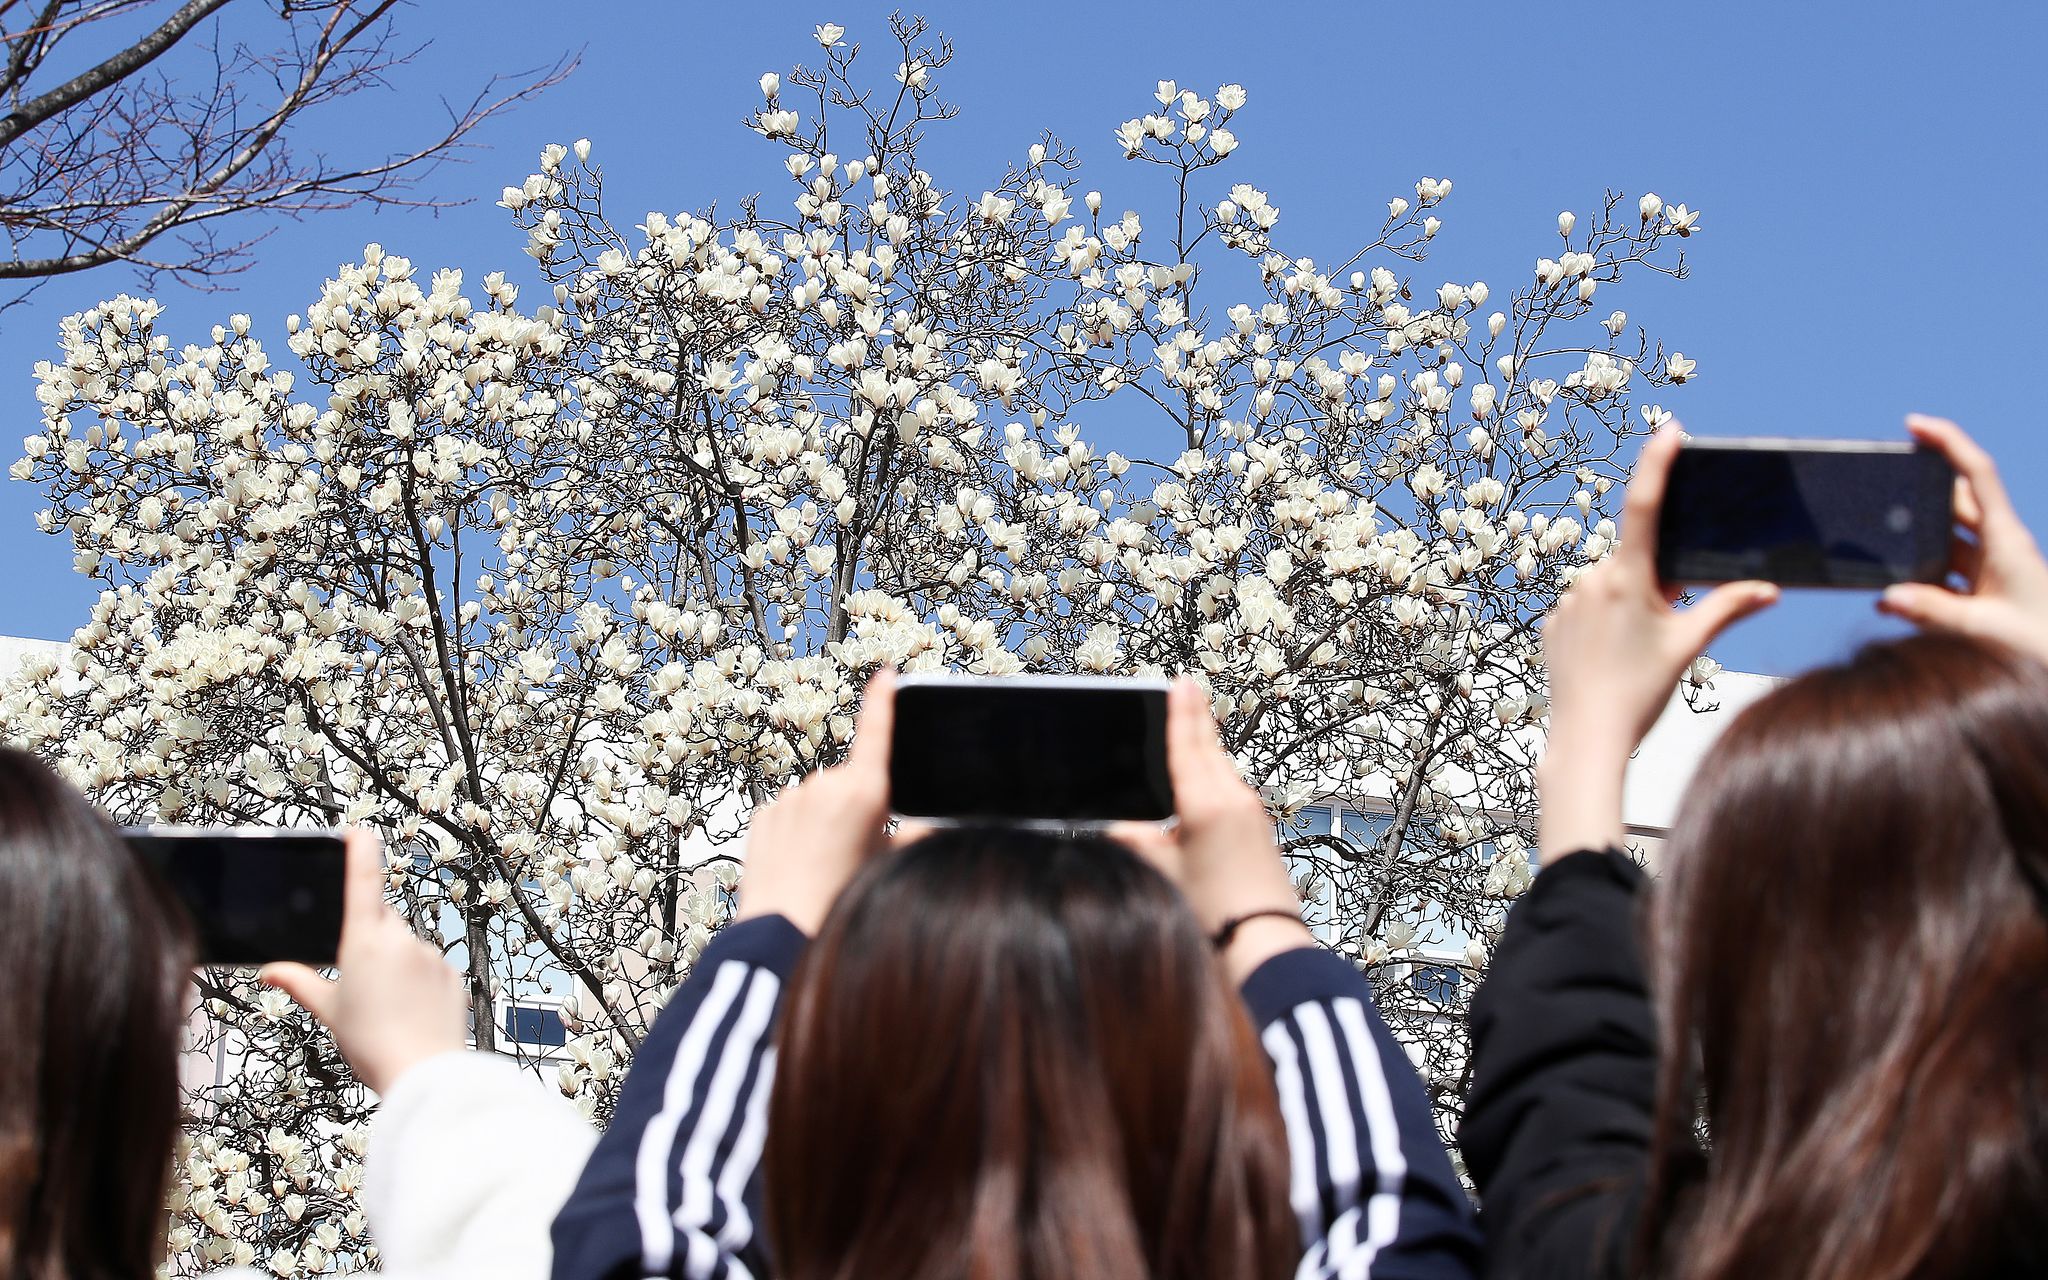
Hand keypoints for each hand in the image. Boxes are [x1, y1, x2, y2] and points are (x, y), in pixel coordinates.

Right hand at [261, 830, 467, 1094]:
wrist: (422, 1072)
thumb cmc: (373, 1044)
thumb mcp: (329, 1011)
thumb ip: (299, 983)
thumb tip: (271, 969)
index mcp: (365, 941)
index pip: (363, 880)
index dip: (360, 852)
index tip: (358, 832)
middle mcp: (401, 939)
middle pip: (382, 920)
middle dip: (370, 938)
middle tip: (360, 979)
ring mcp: (430, 954)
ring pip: (407, 945)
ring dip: (396, 962)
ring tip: (387, 1005)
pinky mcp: (451, 973)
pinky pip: (430, 966)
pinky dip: (419, 979)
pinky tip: (410, 1009)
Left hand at [733, 669, 900, 935]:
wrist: (783, 929)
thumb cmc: (842, 900)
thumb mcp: (888, 866)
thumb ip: (915, 838)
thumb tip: (933, 827)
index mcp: (864, 791)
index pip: (876, 732)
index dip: (883, 700)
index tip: (886, 675)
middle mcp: (825, 784)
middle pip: (850, 782)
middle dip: (857, 805)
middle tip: (857, 850)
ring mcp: (790, 798)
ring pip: (818, 799)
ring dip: (824, 820)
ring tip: (825, 865)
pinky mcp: (764, 814)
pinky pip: (789, 814)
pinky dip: (796, 831)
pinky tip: (799, 864)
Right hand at [1113, 678, 1311, 981]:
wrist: (1264, 942)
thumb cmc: (1213, 913)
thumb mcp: (1162, 873)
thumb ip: (1136, 841)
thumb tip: (1119, 825)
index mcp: (1205, 804)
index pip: (1188, 746)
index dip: (1180, 712)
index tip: (1180, 682)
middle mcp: (1234, 800)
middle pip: (1210, 749)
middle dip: (1196, 718)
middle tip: (1188, 687)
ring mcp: (1252, 813)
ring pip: (1223, 768)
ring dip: (1207, 746)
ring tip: (1193, 726)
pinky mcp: (1260, 829)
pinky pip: (1233, 789)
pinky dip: (1216, 774)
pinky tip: (1208, 779)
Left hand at [1538, 426, 1777, 853]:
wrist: (1586, 739)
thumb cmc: (1640, 693)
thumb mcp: (1689, 646)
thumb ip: (1728, 609)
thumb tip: (1769, 588)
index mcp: (1628, 578)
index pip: (1645, 507)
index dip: (1657, 464)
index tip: (1669, 431)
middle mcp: (1592, 580)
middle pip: (1636, 561)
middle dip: (1656, 581)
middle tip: (1663, 625)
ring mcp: (1568, 601)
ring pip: (1611, 587)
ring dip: (1630, 604)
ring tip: (1633, 655)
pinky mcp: (1553, 624)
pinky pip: (1587, 610)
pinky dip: (1605, 624)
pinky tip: (1610, 660)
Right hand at [1878, 414, 2047, 665]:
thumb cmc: (2039, 644)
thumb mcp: (1986, 629)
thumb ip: (1934, 612)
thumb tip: (1887, 596)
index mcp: (2006, 539)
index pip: (1977, 474)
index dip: (1948, 442)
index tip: (1913, 424)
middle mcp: (1999, 545)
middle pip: (1955, 500)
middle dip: (1920, 491)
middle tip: (1881, 485)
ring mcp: (1992, 567)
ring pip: (1945, 538)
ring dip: (1915, 544)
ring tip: (1879, 551)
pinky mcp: (1984, 591)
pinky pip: (1944, 575)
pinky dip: (1918, 583)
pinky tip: (1892, 602)